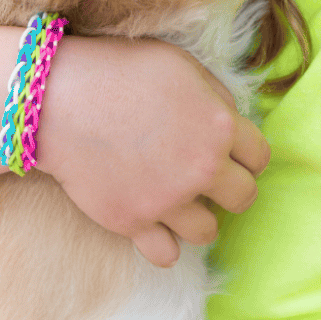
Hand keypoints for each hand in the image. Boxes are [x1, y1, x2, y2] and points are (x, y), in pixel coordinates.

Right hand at [34, 35, 269, 267]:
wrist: (60, 97)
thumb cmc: (122, 70)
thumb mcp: (181, 64)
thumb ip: (216, 96)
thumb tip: (231, 120)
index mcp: (218, 127)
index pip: (260, 157)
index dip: (247, 152)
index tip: (233, 151)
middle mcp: (201, 168)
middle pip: (244, 198)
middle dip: (231, 186)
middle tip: (208, 175)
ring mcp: (167, 201)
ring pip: (208, 231)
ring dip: (198, 214)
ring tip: (177, 193)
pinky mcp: (133, 223)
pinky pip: (167, 255)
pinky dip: (165, 241)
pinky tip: (155, 217)